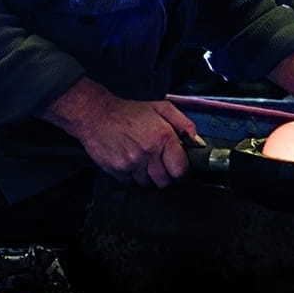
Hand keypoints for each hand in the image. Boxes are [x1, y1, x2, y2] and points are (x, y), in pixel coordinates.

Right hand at [42, 77, 204, 186]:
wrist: (96, 115)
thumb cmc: (128, 112)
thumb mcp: (162, 108)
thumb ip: (183, 123)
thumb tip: (197, 140)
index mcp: (162, 138)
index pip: (180, 170)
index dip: (181, 170)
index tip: (178, 167)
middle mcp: (148, 153)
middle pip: (164, 181)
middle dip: (166, 175)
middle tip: (161, 164)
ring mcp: (131, 164)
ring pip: (147, 184)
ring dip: (149, 176)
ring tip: (144, 161)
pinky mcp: (117, 170)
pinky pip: (130, 183)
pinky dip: (133, 176)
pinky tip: (131, 162)